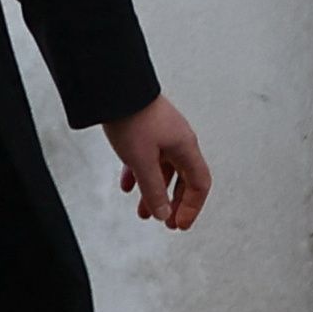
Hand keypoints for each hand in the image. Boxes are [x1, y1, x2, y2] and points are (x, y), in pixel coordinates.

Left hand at [102, 96, 211, 231]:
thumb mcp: (142, 160)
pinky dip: (139, 174)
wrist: (113, 86)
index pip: (199, 184)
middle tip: (166, 223)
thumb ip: (153, 189)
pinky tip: (127, 186)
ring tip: (143, 212)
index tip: (179, 225)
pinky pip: (147, 158)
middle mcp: (178, 141)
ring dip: (154, 192)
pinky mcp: (145, 129)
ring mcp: (162, 134)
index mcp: (186, 148)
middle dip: (175, 203)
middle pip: (184, 179)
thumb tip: (163, 213)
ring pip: (163, 170)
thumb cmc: (132, 118)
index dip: (192, 207)